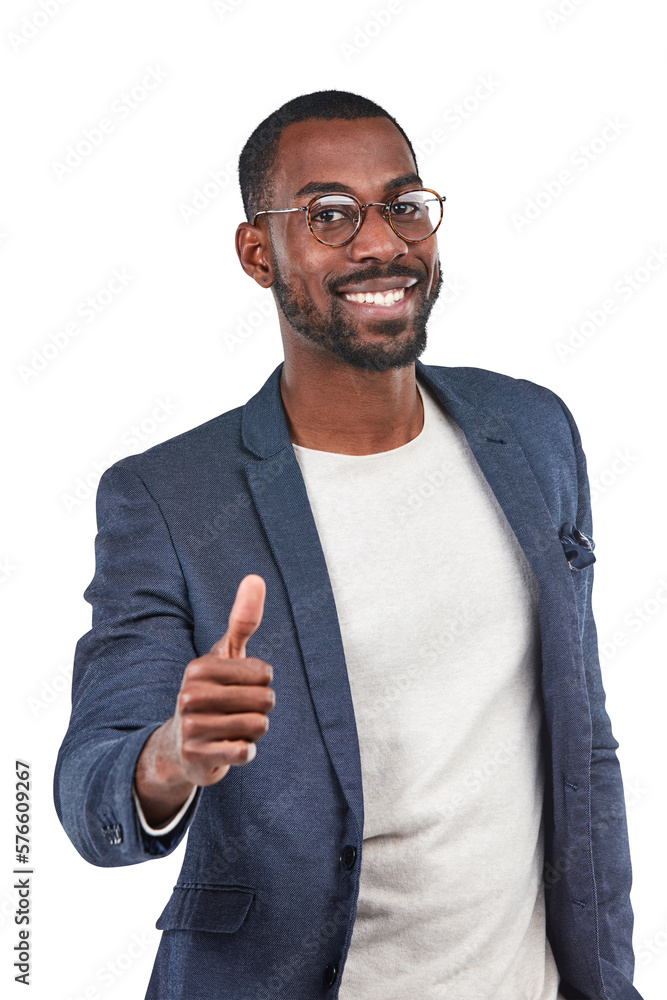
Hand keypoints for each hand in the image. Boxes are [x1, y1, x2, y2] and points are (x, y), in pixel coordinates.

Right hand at [134, 574, 273, 824]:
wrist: (181, 746)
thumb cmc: (212, 692)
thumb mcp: (226, 655)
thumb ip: (243, 619)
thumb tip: (256, 577)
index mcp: (198, 668)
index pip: (265, 674)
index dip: (262, 683)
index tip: (239, 687)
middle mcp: (189, 696)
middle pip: (265, 701)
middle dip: (260, 709)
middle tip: (237, 712)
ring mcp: (190, 728)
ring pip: (258, 727)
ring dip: (254, 732)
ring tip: (232, 729)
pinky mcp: (196, 757)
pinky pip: (245, 753)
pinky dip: (246, 752)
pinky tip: (229, 747)